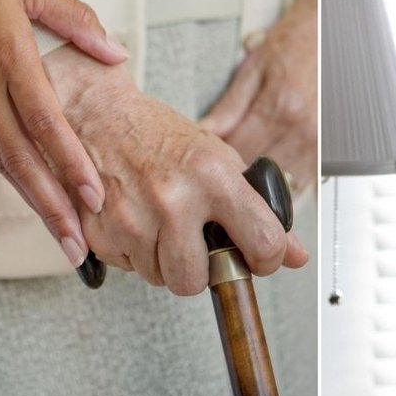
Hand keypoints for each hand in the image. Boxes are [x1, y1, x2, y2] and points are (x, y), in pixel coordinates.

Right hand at [0, 0, 130, 268]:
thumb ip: (76, 19)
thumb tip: (117, 51)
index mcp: (8, 55)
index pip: (45, 122)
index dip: (69, 162)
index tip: (93, 195)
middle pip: (21, 159)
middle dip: (51, 207)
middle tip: (78, 246)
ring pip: (1, 161)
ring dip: (32, 200)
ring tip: (60, 234)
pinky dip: (9, 171)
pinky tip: (32, 191)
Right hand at [43, 43, 309, 294]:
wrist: (100, 114)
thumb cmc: (160, 136)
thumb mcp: (220, 160)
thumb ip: (260, 209)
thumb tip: (295, 255)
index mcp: (213, 176)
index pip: (262, 242)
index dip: (265, 259)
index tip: (258, 256)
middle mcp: (174, 199)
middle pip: (196, 281)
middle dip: (200, 272)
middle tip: (197, 246)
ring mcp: (133, 218)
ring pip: (159, 279)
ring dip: (164, 262)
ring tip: (163, 225)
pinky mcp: (100, 231)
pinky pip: (127, 268)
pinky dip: (134, 254)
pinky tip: (137, 221)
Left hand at [200, 0, 315, 192]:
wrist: (329, 32)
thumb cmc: (293, 45)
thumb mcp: (253, 69)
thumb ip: (228, 107)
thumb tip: (203, 133)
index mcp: (277, 108)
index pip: (238, 152)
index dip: (220, 158)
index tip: (212, 157)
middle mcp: (301, 128)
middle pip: (260, 169)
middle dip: (241, 169)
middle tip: (231, 162)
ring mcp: (320, 141)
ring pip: (284, 180)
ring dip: (267, 177)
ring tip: (257, 163)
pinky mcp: (331, 148)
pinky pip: (310, 181)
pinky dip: (293, 182)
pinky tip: (282, 173)